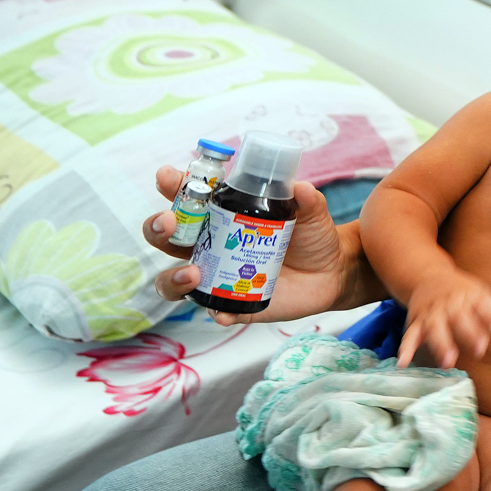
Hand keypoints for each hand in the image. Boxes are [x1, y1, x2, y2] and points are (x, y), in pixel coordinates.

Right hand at [143, 169, 354, 325]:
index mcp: (222, 217)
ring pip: (174, 281)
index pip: (188, 199)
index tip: (167, 176)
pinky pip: (215, 312)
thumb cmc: (310, 235)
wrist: (332, 271)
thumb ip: (306, 198)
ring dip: (173, 277)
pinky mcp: (232, 305)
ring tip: (192, 272)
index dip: (173, 187)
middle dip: (159, 227)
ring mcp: (217, 277)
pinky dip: (216, 313)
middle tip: (169, 223)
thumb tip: (300, 188)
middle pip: (167, 238)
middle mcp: (210, 247)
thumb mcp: (311, 212)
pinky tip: (222, 313)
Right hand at [399, 270, 490, 368]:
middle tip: (480, 349)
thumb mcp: (481, 294)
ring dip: (441, 345)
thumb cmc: (461, 291)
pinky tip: (403, 363)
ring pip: (435, 328)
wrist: (427, 277)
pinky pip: (409, 335)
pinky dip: (405, 348)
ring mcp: (431, 313)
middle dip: (469, 332)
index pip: (482, 302)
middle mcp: (449, 303)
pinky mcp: (416, 322)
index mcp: (469, 294)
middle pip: (458, 316)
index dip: (490, 313)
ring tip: (448, 362)